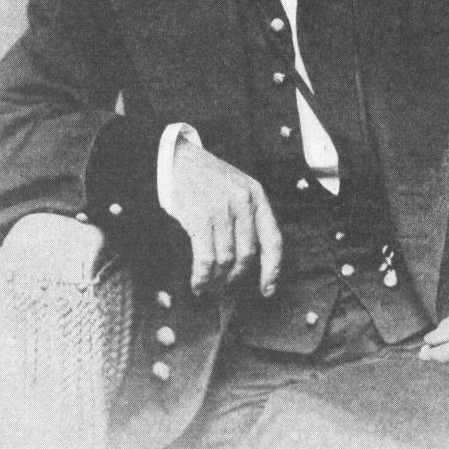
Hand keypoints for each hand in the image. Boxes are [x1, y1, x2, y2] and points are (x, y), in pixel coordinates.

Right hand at [168, 137, 281, 297]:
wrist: (175, 157)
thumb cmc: (204, 177)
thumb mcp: (236, 187)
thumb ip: (247, 216)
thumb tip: (248, 262)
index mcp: (256, 196)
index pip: (273, 240)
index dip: (272, 269)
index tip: (267, 290)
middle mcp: (243, 202)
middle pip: (247, 255)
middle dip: (235, 278)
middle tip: (223, 289)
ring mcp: (222, 209)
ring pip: (226, 260)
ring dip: (216, 281)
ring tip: (207, 287)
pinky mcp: (200, 217)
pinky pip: (206, 258)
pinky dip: (202, 277)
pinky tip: (197, 284)